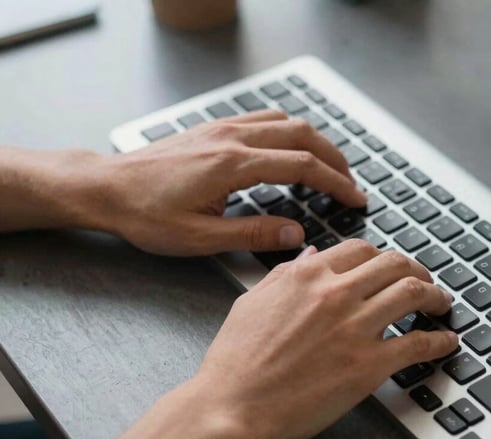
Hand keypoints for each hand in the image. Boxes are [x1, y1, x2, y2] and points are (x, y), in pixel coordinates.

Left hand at [0, 110, 365, 255]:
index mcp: (232, 165)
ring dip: (315, 142)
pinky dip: (290, 131)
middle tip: (351, 183)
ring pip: (286, 121)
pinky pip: (264, 118)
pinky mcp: (214, 128)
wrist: (106, 188)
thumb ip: (253, 235)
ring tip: (329, 167)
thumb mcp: (199, 238)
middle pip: (302, 136)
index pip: (302, 166)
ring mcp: (223, 128)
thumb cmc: (145, 215)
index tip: (355, 198)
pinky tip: (292, 148)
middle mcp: (232, 139)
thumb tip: (296, 235)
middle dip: (335, 159)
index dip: (335, 183)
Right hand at [195, 239, 456, 438]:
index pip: (360, 250)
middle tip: (424, 282)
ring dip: (435, 296)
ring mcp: (355, 328)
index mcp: (307, 276)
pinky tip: (446, 342)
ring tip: (441, 304)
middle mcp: (335, 294)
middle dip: (416, 270)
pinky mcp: (369, 366)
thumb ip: (285, 274)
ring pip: (413, 293)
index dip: (382, 257)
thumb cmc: (235, 362)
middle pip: (394, 265)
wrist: (231, 409)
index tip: (390, 267)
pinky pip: (418, 344)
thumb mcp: (252, 302)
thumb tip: (310, 255)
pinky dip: (439, 341)